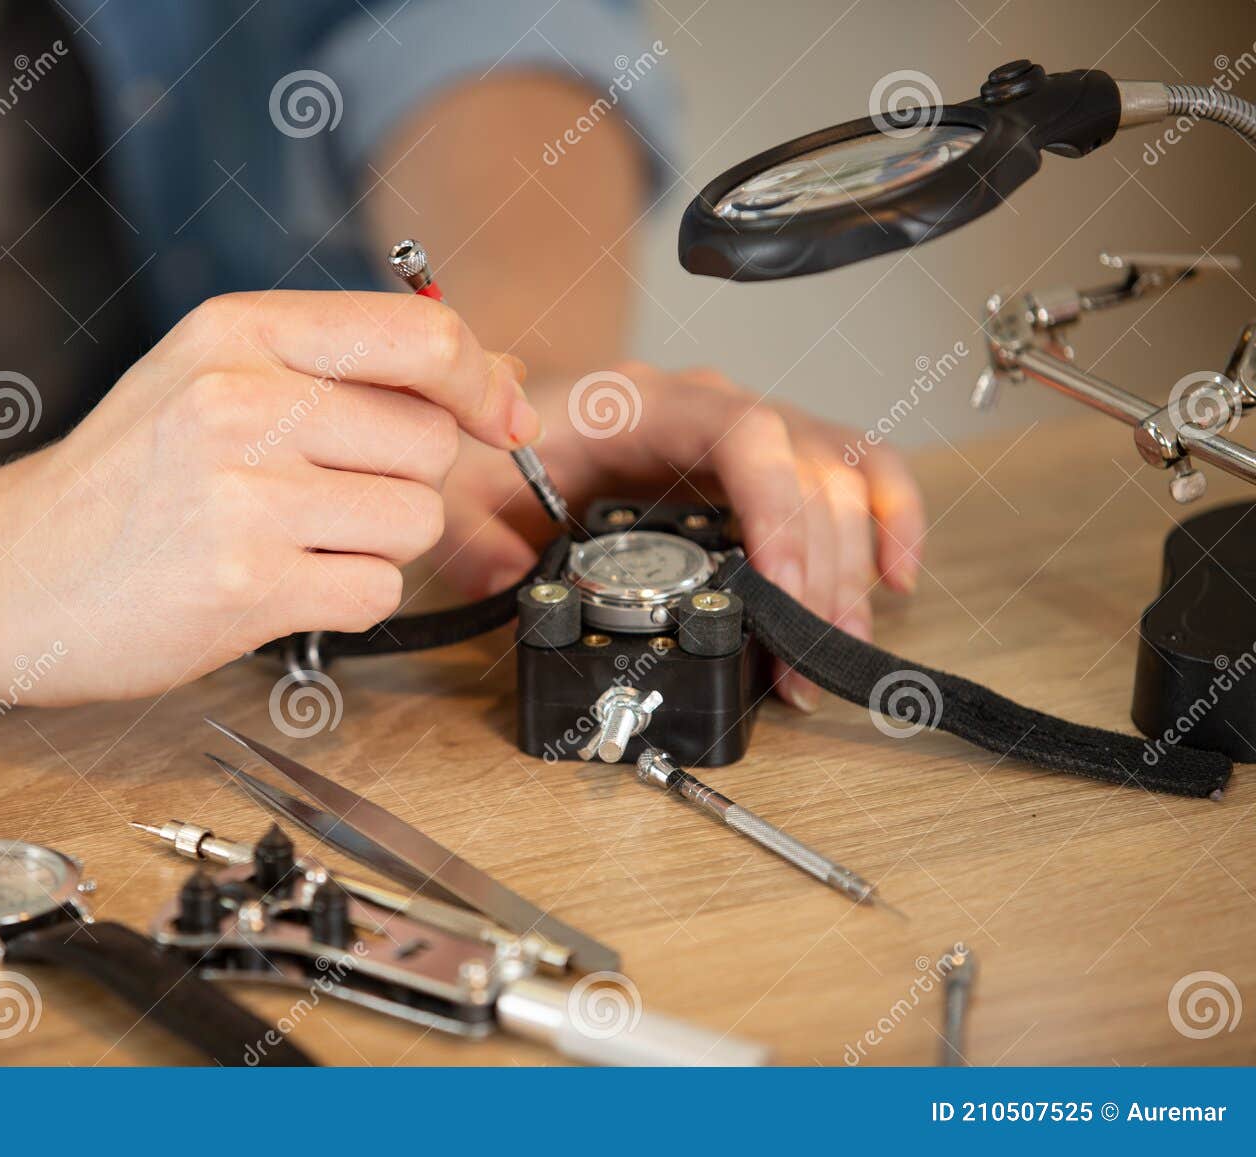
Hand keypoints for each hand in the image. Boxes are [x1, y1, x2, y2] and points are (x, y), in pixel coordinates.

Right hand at [0, 291, 535, 703]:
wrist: (0, 573)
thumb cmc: (118, 482)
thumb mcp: (215, 381)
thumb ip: (350, 370)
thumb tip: (495, 377)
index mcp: (240, 332)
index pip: (424, 333)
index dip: (483, 383)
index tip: (500, 419)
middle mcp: (243, 398)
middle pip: (431, 441)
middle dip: (403, 482)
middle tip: (326, 499)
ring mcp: (244, 492)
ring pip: (414, 520)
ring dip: (374, 544)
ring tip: (289, 541)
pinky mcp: (247, 583)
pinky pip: (378, 590)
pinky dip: (347, 597)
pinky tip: (278, 586)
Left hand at [433, 361, 926, 711]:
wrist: (496, 427)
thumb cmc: (492, 447)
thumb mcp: (467, 491)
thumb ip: (478, 536)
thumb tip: (518, 585)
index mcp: (640, 402)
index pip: (740, 432)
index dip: (774, 506)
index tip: (781, 583)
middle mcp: (705, 407)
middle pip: (803, 465)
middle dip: (819, 565)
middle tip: (810, 652)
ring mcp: (740, 433)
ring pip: (835, 475)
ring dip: (853, 560)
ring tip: (842, 642)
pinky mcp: (759, 467)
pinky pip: (847, 473)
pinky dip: (884, 518)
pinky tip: (894, 577)